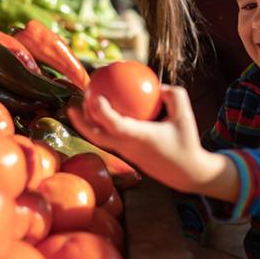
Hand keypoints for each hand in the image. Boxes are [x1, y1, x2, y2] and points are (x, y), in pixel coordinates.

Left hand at [68, 85, 235, 197]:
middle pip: (96, 137)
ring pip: (99, 139)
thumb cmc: (186, 142)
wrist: (187, 173)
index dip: (102, 112)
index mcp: (139, 137)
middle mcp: (128, 146)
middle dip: (80, 123)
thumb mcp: (185, 115)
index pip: (115, 125)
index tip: (94, 96)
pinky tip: (104, 114)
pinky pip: (109, 139)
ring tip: (81, 108)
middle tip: (72, 105)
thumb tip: (158, 85)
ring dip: (87, 125)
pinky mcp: (127, 156)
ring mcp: (125, 153)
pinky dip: (102, 127)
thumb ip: (173, 95)